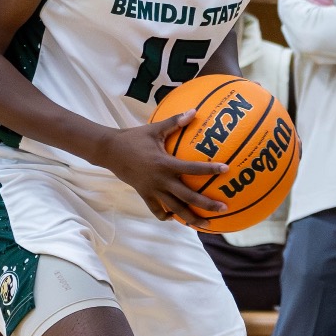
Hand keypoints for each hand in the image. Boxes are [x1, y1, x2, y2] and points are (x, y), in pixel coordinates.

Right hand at [98, 114, 226, 224]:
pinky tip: (176, 219)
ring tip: (206, 225)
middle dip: (206, 204)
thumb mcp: (155, 129)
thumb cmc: (134, 138)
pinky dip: (166, 216)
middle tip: (223, 208)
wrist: (110, 151)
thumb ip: (175, 122)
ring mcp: (152, 190)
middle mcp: (161, 180)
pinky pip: (157, 210)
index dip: (209, 169)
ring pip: (174, 209)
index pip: (192, 168)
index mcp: (165, 164)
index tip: (225, 170)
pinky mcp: (144, 195)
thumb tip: (194, 111)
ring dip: (190, 218)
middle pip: (187, 197)